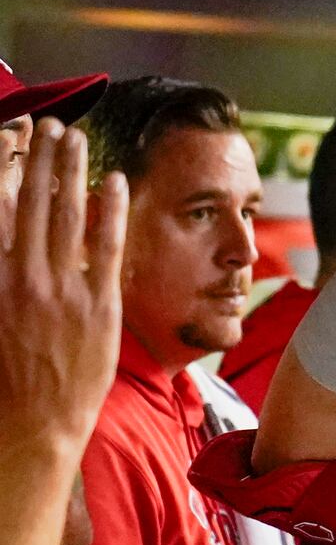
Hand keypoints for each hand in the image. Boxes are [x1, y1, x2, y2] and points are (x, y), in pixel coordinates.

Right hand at [0, 119, 126, 456]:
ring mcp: (62, 290)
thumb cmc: (5, 375)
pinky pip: (107, 246)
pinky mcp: (99, 307)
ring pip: (67, 214)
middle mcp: (22, 276)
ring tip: (75, 138)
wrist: (35, 421)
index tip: (8, 134)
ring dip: (71, 170)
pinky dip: (111, 210)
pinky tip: (116, 181)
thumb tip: (5, 236)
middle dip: (39, 157)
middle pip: (30, 201)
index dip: (2, 166)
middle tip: (48, 123)